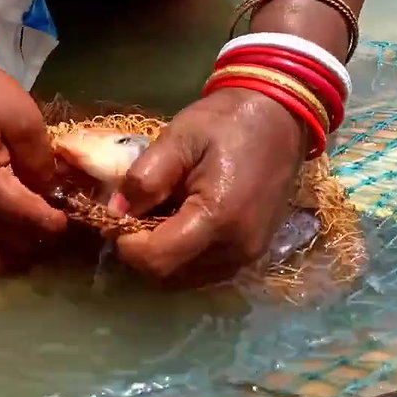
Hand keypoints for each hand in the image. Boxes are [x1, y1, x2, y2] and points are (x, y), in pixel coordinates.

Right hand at [0, 49, 68, 273]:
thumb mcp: (24, 120)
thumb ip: (42, 162)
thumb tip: (54, 191)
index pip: (30, 219)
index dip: (57, 221)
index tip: (74, 213)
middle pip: (12, 246)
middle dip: (39, 238)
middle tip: (58, 219)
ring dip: (13, 252)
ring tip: (34, 232)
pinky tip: (5, 233)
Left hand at [112, 87, 307, 286]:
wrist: (280, 118)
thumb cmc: (227, 122)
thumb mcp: (178, 138)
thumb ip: (145, 177)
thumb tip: (116, 211)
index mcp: (218, 218)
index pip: (157, 258)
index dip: (126, 243)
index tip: (116, 217)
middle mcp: (237, 248)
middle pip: (169, 274)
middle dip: (142, 250)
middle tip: (135, 214)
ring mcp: (249, 255)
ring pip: (186, 277)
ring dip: (163, 255)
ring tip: (158, 215)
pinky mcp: (254, 253)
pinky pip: (206, 269)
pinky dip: (184, 255)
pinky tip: (180, 222)